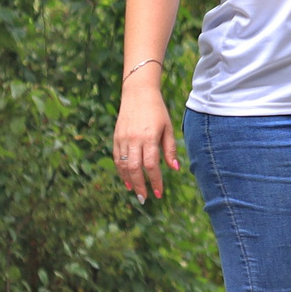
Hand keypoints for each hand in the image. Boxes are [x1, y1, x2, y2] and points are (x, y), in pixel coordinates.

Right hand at [113, 83, 179, 199]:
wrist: (138, 93)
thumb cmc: (157, 111)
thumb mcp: (168, 128)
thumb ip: (170, 149)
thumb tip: (174, 169)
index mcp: (149, 137)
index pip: (151, 165)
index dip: (155, 181)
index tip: (159, 193)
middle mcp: (134, 139)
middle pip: (134, 168)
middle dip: (140, 186)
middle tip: (145, 198)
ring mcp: (123, 138)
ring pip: (122, 165)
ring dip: (128, 180)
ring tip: (135, 191)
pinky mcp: (116, 137)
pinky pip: (116, 158)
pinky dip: (120, 170)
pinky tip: (126, 179)